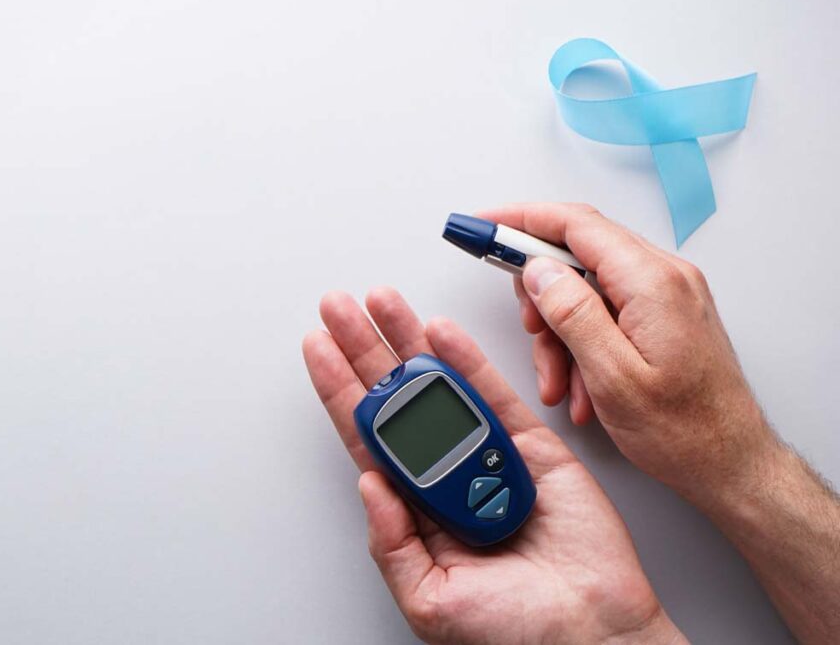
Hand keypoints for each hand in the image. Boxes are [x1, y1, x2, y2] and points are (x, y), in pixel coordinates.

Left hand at [302, 288, 683, 644]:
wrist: (593, 635)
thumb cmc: (516, 633)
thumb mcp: (431, 601)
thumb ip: (392, 544)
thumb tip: (366, 484)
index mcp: (417, 508)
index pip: (369, 436)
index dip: (340, 390)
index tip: (318, 349)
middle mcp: (447, 473)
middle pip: (396, 398)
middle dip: (363, 348)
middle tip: (337, 306)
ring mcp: (488, 455)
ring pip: (439, 384)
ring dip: (407, 339)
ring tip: (379, 301)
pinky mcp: (531, 447)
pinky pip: (493, 394)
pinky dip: (466, 360)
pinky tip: (437, 332)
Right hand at [484, 203, 771, 505]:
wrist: (731, 464)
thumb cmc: (686, 432)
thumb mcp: (612, 376)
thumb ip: (572, 313)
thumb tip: (539, 270)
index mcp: (652, 282)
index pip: (575, 224)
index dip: (521, 220)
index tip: (485, 227)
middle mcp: (665, 277)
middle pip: (578, 255)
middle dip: (542, 295)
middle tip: (530, 330)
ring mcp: (667, 295)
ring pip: (587, 289)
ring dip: (562, 332)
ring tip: (561, 379)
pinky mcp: (665, 315)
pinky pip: (608, 311)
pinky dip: (584, 342)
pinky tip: (582, 383)